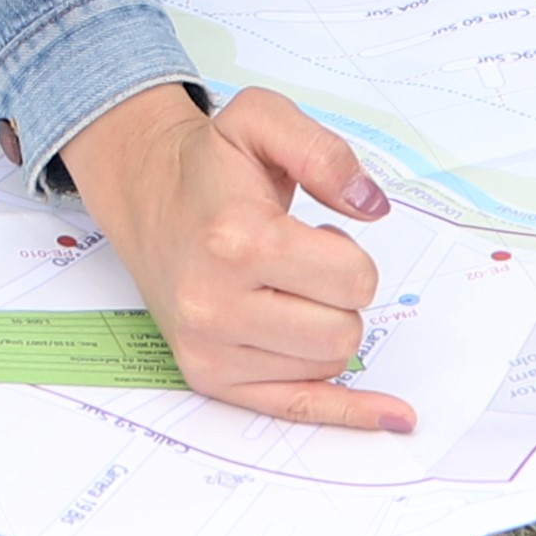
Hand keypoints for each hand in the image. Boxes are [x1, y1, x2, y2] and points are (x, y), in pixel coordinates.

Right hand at [60, 84, 412, 431]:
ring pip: (327, 364)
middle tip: (300, 262)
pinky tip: (389, 415)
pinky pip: (298, 409)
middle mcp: (215, 303)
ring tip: (282, 287)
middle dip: (339, 294)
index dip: (350, 254)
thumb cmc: (208, 166)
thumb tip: (370, 205)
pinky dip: (346, 412)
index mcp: (237, 240)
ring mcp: (209, 347)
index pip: (354, 279)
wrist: (145, 193)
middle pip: (343, 331)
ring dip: (322, 326)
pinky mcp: (208, 375)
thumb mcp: (262, 120)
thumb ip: (324, 153)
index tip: (318, 235)